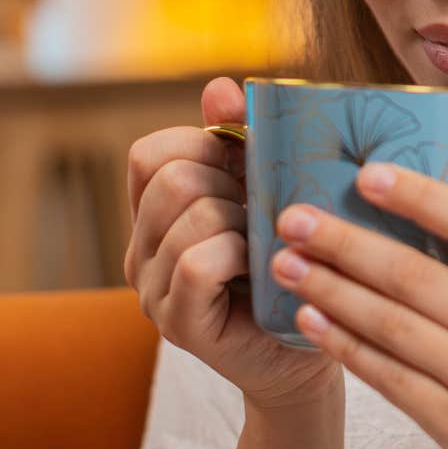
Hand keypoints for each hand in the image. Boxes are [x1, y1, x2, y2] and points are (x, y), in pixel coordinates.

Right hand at [125, 75, 341, 411]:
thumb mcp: (268, 198)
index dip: (203, 146)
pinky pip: (195, 261)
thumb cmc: (291, 271)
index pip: (150, 152)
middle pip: (170, 175)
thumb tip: (221, 88)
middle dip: (229, 183)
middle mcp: (141, 251)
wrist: (306, 360)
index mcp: (155, 216)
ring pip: (187, 212)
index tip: (249, 169)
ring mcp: (151, 291)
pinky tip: (264, 269)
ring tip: (267, 245)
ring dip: (242, 219)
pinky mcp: (177, 323)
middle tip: (264, 215)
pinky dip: (237, 254)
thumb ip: (241, 144)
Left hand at [264, 135, 447, 448]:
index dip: (421, 198)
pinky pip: (388, 378)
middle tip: (293, 217)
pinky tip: (309, 318)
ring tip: (284, 261)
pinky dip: (346, 346)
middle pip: (416, 277)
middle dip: (348, 244)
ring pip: (393, 327)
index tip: (368, 173)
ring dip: (332, 291)